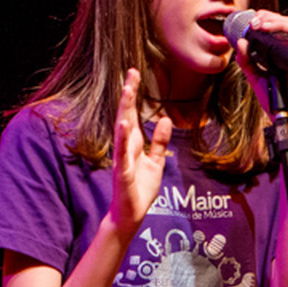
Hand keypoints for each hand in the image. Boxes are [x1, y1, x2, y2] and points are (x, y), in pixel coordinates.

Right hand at [108, 69, 171, 236]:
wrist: (130, 214)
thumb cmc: (140, 189)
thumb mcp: (156, 162)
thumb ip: (160, 142)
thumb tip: (165, 119)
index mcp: (133, 143)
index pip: (133, 114)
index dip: (133, 94)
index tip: (134, 73)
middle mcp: (126, 147)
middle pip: (126, 115)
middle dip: (128, 94)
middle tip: (131, 72)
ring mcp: (123, 159)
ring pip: (123, 130)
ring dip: (124, 110)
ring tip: (127, 91)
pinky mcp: (123, 172)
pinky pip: (122, 153)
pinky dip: (122, 138)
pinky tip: (123, 124)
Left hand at [234, 10, 287, 126]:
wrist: (284, 118)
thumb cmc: (274, 100)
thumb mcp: (256, 77)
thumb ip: (247, 61)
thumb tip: (240, 42)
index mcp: (281, 52)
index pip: (278, 28)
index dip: (268, 19)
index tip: (253, 19)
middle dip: (271, 18)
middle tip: (256, 22)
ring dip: (280, 23)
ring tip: (264, 25)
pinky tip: (287, 32)